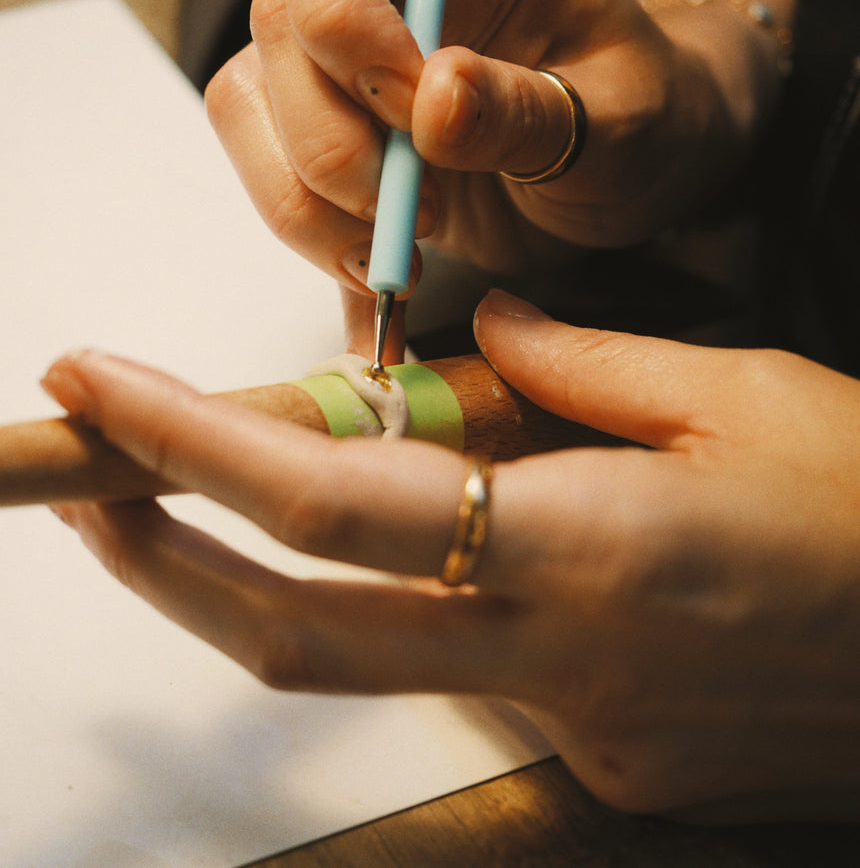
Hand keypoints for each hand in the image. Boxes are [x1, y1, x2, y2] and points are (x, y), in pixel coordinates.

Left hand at [43, 290, 859, 819]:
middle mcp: (558, 663)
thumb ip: (582, 367)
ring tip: (248, 492)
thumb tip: (482, 345)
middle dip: (165, 558)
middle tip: (87, 486)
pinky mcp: (605, 764)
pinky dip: (441, 602)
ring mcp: (577, 734)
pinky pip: (481, 675)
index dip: (190, 444)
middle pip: (296, 635)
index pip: (331, 500)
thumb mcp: (739, 391)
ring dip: (285, 580)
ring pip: (377, 661)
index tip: (100, 387)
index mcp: (588, 547)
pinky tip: (484, 549)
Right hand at [206, 0, 731, 354]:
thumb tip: (432, 100)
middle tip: (424, 212)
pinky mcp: (325, 132)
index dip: (343, 11)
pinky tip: (380, 267)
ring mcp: (339, 58)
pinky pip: (266, 172)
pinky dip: (310, 233)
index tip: (415, 111)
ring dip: (310, 198)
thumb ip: (532, 108)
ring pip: (247, 104)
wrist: (627, 173)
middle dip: (335, 138)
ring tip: (403, 250)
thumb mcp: (624, 117)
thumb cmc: (641, 118)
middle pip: (276, 23)